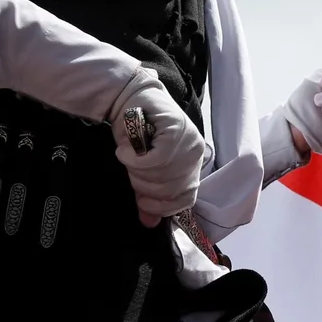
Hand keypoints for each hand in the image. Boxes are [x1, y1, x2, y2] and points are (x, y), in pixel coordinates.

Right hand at [109, 67, 207, 226]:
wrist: (127, 98)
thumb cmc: (135, 134)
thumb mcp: (142, 170)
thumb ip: (148, 195)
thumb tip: (149, 222)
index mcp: (192, 165)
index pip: (185, 199)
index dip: (161, 206)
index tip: (142, 200)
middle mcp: (195, 154)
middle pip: (170, 189)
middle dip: (143, 185)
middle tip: (130, 169)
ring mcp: (189, 141)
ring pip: (162, 175)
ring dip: (136, 170)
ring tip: (127, 155)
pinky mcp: (177, 129)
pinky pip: (157, 159)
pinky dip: (135, 158)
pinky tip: (126, 150)